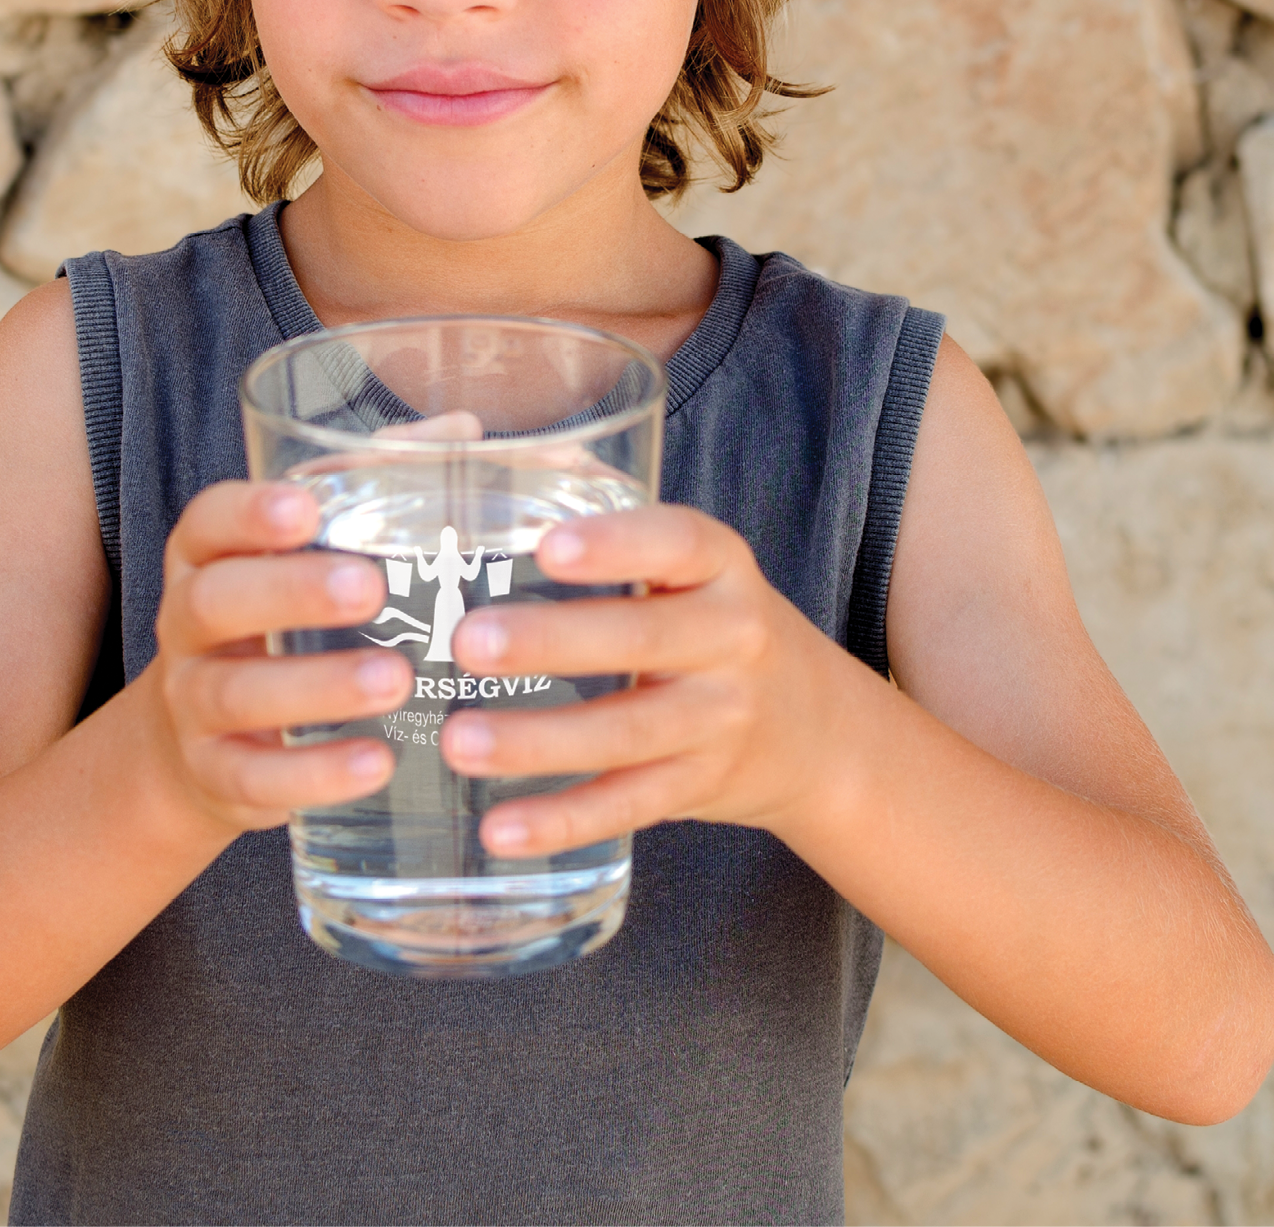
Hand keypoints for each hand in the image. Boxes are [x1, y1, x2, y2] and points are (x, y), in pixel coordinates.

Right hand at [149, 482, 414, 835]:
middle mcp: (188, 622)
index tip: (305, 508)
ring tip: (396, 682)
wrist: (195, 744)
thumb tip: (465, 429)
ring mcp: (193, 702)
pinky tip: (377, 765)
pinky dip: (314, 774)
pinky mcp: (216, 774)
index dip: (249, 514)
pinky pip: (254, 777)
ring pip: (237, 693)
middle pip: (217, 601)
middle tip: (370, 590)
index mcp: (209, 554)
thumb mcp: (313, 551)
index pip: (208, 521)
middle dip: (290, 593)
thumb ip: (375, 486)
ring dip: (316, 688)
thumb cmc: (283, 615)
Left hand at [439, 506, 834, 855]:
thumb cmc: (711, 619)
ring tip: (459, 740)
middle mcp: (732, 639)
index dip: (616, 543)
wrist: (814, 728)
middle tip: (467, 642)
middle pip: (641, 639)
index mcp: (721, 566)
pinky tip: (497, 828)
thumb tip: (485, 445)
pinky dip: (561, 821)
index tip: (547, 545)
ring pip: (627, 733)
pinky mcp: (698, 787)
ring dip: (539, 741)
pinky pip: (626, 806)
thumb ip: (603, 513)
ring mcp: (719, 720)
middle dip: (552, 642)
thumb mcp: (690, 563)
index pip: (678, 542)